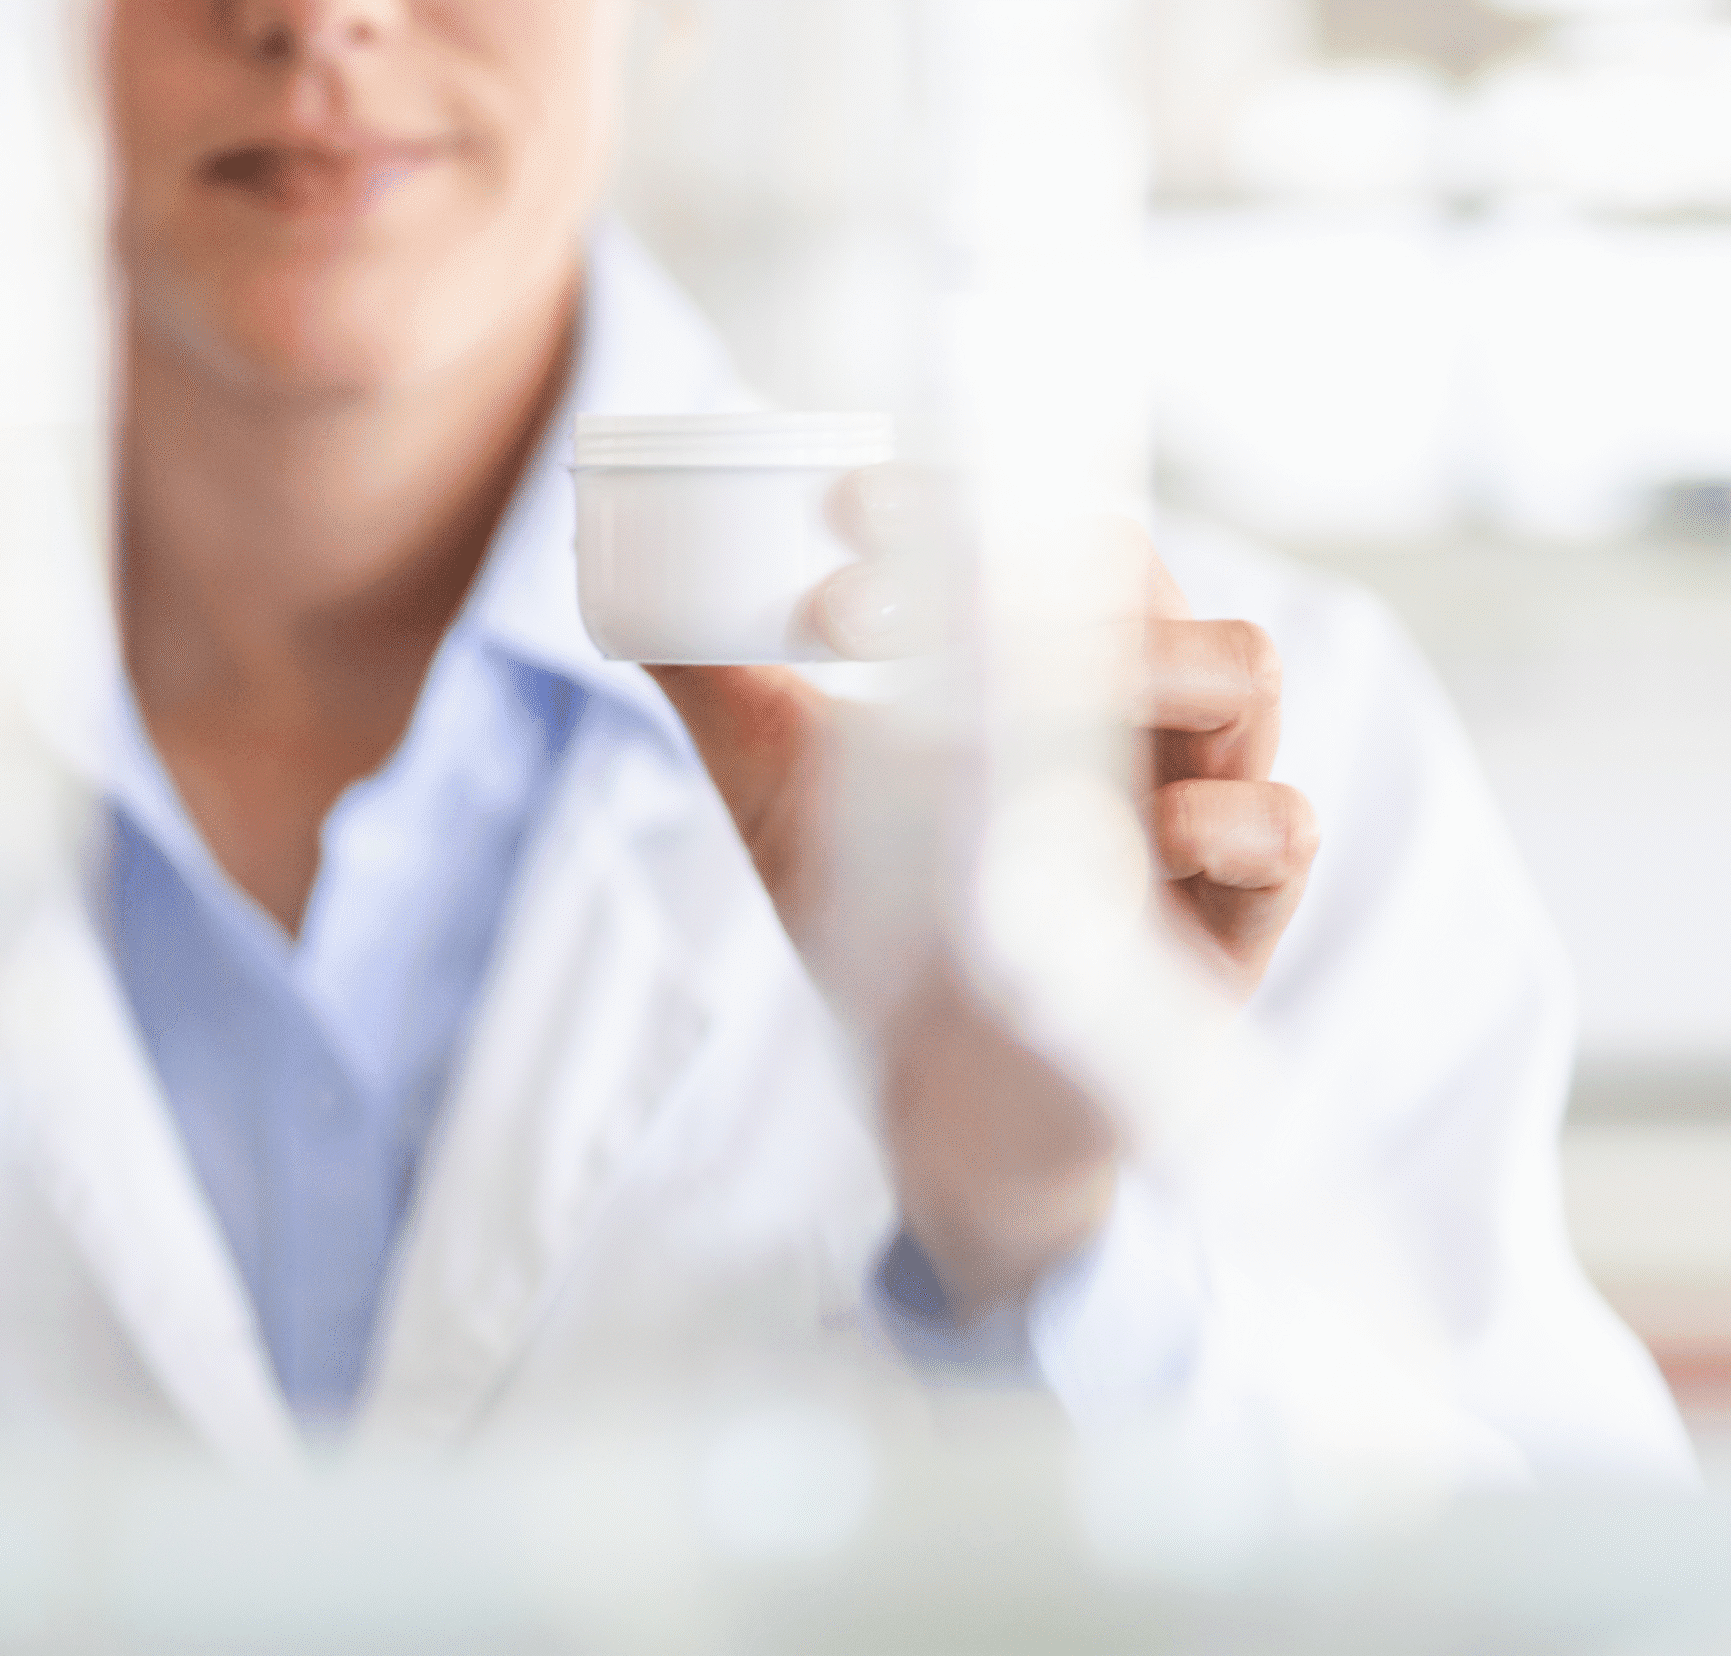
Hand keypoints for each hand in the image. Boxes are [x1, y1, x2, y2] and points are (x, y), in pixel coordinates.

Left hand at [647, 469, 1317, 1317]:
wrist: (945, 1101)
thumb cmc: (886, 928)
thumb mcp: (788, 797)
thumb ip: (727, 697)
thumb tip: (638, 600)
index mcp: (1039, 669)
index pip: (1028, 534)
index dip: (954, 500)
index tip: (840, 510)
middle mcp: (1128, 718)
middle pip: (1143, 578)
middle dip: (1027, 565)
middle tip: (876, 606)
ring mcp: (1193, 811)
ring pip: (1244, 671)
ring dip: (1148, 660)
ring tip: (1015, 705)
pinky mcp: (1233, 922)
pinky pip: (1284, 831)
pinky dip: (1228, 817)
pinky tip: (1148, 832)